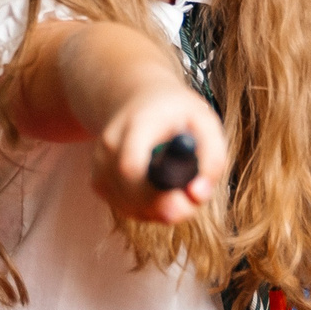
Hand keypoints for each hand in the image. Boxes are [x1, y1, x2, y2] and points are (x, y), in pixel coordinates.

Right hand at [92, 78, 228, 226]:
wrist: (140, 100)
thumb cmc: (178, 114)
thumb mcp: (206, 123)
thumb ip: (211, 159)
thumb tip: (196, 195)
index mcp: (136, 124)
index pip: (131, 167)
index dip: (158, 193)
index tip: (187, 199)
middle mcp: (110, 144)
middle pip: (130, 194)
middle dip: (167, 206)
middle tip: (190, 198)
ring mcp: (100, 164)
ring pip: (132, 207)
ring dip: (160, 207)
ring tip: (176, 179)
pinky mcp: (98, 181)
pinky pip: (127, 209)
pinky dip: (148, 206)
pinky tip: (156, 183)